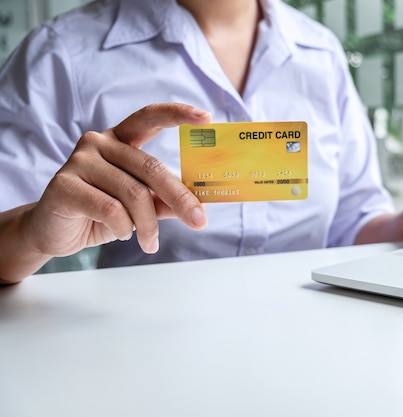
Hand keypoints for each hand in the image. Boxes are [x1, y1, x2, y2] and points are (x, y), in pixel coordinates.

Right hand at [26, 103, 210, 257]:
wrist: (54, 232)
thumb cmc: (100, 213)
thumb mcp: (138, 206)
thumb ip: (163, 200)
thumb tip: (199, 205)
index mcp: (119, 139)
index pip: (149, 117)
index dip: (177, 114)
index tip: (206, 117)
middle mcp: (98, 143)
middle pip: (151, 167)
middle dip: (180, 198)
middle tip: (199, 221)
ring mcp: (79, 161)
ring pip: (134, 194)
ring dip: (148, 225)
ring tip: (150, 242)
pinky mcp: (64, 184)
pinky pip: (111, 210)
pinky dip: (124, 228)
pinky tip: (121, 234)